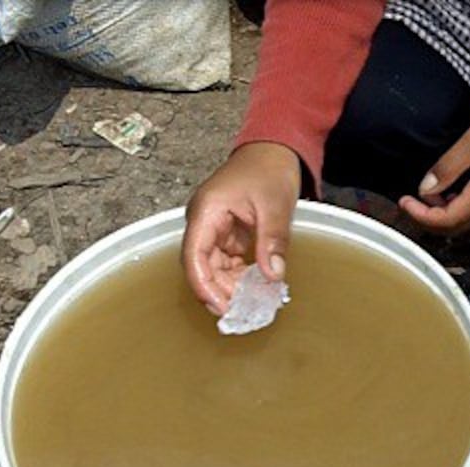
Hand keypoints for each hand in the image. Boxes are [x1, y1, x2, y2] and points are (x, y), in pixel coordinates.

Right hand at [182, 142, 300, 314]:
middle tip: (243, 312)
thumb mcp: (275, 205)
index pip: (193, 256)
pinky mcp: (226, 234)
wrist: (274, 150)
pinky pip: (227, 261)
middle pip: (201, 266)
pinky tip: (256, 288)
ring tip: (253, 303)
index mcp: (206, 211)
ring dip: (231, 286)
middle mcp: (204, 222)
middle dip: (220, 291)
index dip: (204, 286)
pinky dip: (239, 276)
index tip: (221, 307)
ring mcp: (214, 228)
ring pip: (214, 267)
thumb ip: (273, 240)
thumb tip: (273, 275)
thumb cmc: (269, 168)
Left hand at [399, 119, 469, 233]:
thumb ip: (447, 167)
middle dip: (427, 219)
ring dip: (439, 215)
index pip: (446, 220)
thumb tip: (424, 190)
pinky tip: (446, 192)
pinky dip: (453, 210)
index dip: (421, 215)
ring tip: (426, 195)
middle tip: (409, 202)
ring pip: (462, 224)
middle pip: (453, 228)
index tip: (404, 201)